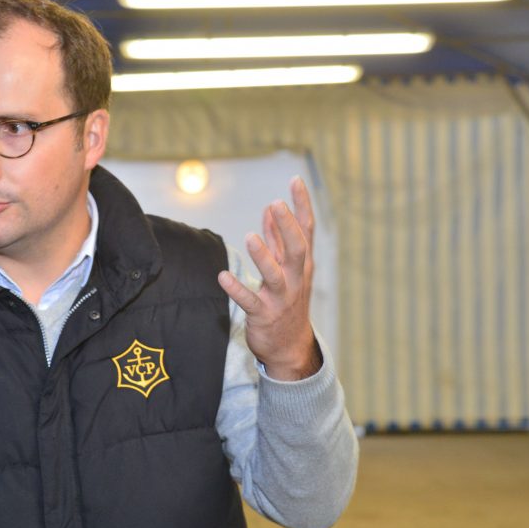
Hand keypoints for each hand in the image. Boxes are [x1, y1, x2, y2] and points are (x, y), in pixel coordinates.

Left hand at [217, 176, 321, 380]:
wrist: (290, 347)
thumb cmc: (287, 300)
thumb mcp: (286, 268)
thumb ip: (277, 238)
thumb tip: (271, 209)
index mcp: (301, 265)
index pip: (305, 230)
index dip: (301, 205)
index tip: (295, 180)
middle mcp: (295, 279)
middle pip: (297, 250)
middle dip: (287, 227)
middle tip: (277, 203)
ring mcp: (281, 298)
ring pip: (275, 276)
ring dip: (263, 257)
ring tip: (251, 237)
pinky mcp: (264, 315)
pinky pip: (250, 302)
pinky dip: (237, 290)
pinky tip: (223, 277)